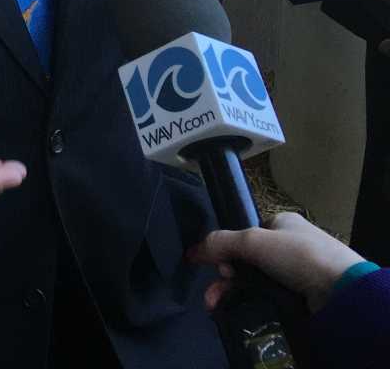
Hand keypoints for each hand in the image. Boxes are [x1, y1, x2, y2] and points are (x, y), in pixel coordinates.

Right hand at [188, 211, 363, 312]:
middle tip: (215, 291)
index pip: (245, 234)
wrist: (340, 290)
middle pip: (246, 259)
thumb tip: (191, 252)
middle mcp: (289, 245)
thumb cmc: (297, 254)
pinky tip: (235, 309)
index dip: (227, 248)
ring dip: (231, 291)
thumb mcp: (252, 241)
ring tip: (215, 305)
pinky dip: (250, 301)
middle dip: (224, 275)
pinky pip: (268, 296)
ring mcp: (297, 271)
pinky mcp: (302, 295)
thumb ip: (220, 242)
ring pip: (254, 280)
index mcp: (282, 223)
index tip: (218, 264)